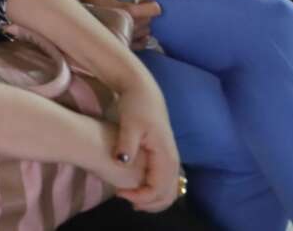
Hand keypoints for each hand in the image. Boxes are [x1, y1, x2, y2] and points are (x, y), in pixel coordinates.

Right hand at [80, 0, 163, 46]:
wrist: (76, 26)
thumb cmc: (89, 6)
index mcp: (130, 11)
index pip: (155, 9)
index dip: (150, 3)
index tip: (143, 1)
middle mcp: (135, 26)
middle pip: (151, 19)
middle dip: (146, 12)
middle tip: (133, 8)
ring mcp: (132, 38)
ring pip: (147, 30)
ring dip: (142, 24)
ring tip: (129, 19)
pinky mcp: (127, 46)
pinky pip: (142, 42)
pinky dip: (140, 36)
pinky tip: (129, 30)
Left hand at [105, 85, 180, 210]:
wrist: (143, 90)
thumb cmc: (135, 105)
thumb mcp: (129, 124)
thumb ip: (126, 143)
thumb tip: (122, 161)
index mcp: (165, 155)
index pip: (158, 189)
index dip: (140, 196)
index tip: (119, 193)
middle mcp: (173, 160)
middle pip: (168, 194)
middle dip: (149, 203)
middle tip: (126, 201)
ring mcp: (171, 158)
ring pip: (169, 190)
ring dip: (153, 199)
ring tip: (131, 199)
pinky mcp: (165, 155)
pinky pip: (165, 181)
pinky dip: (155, 190)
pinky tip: (138, 188)